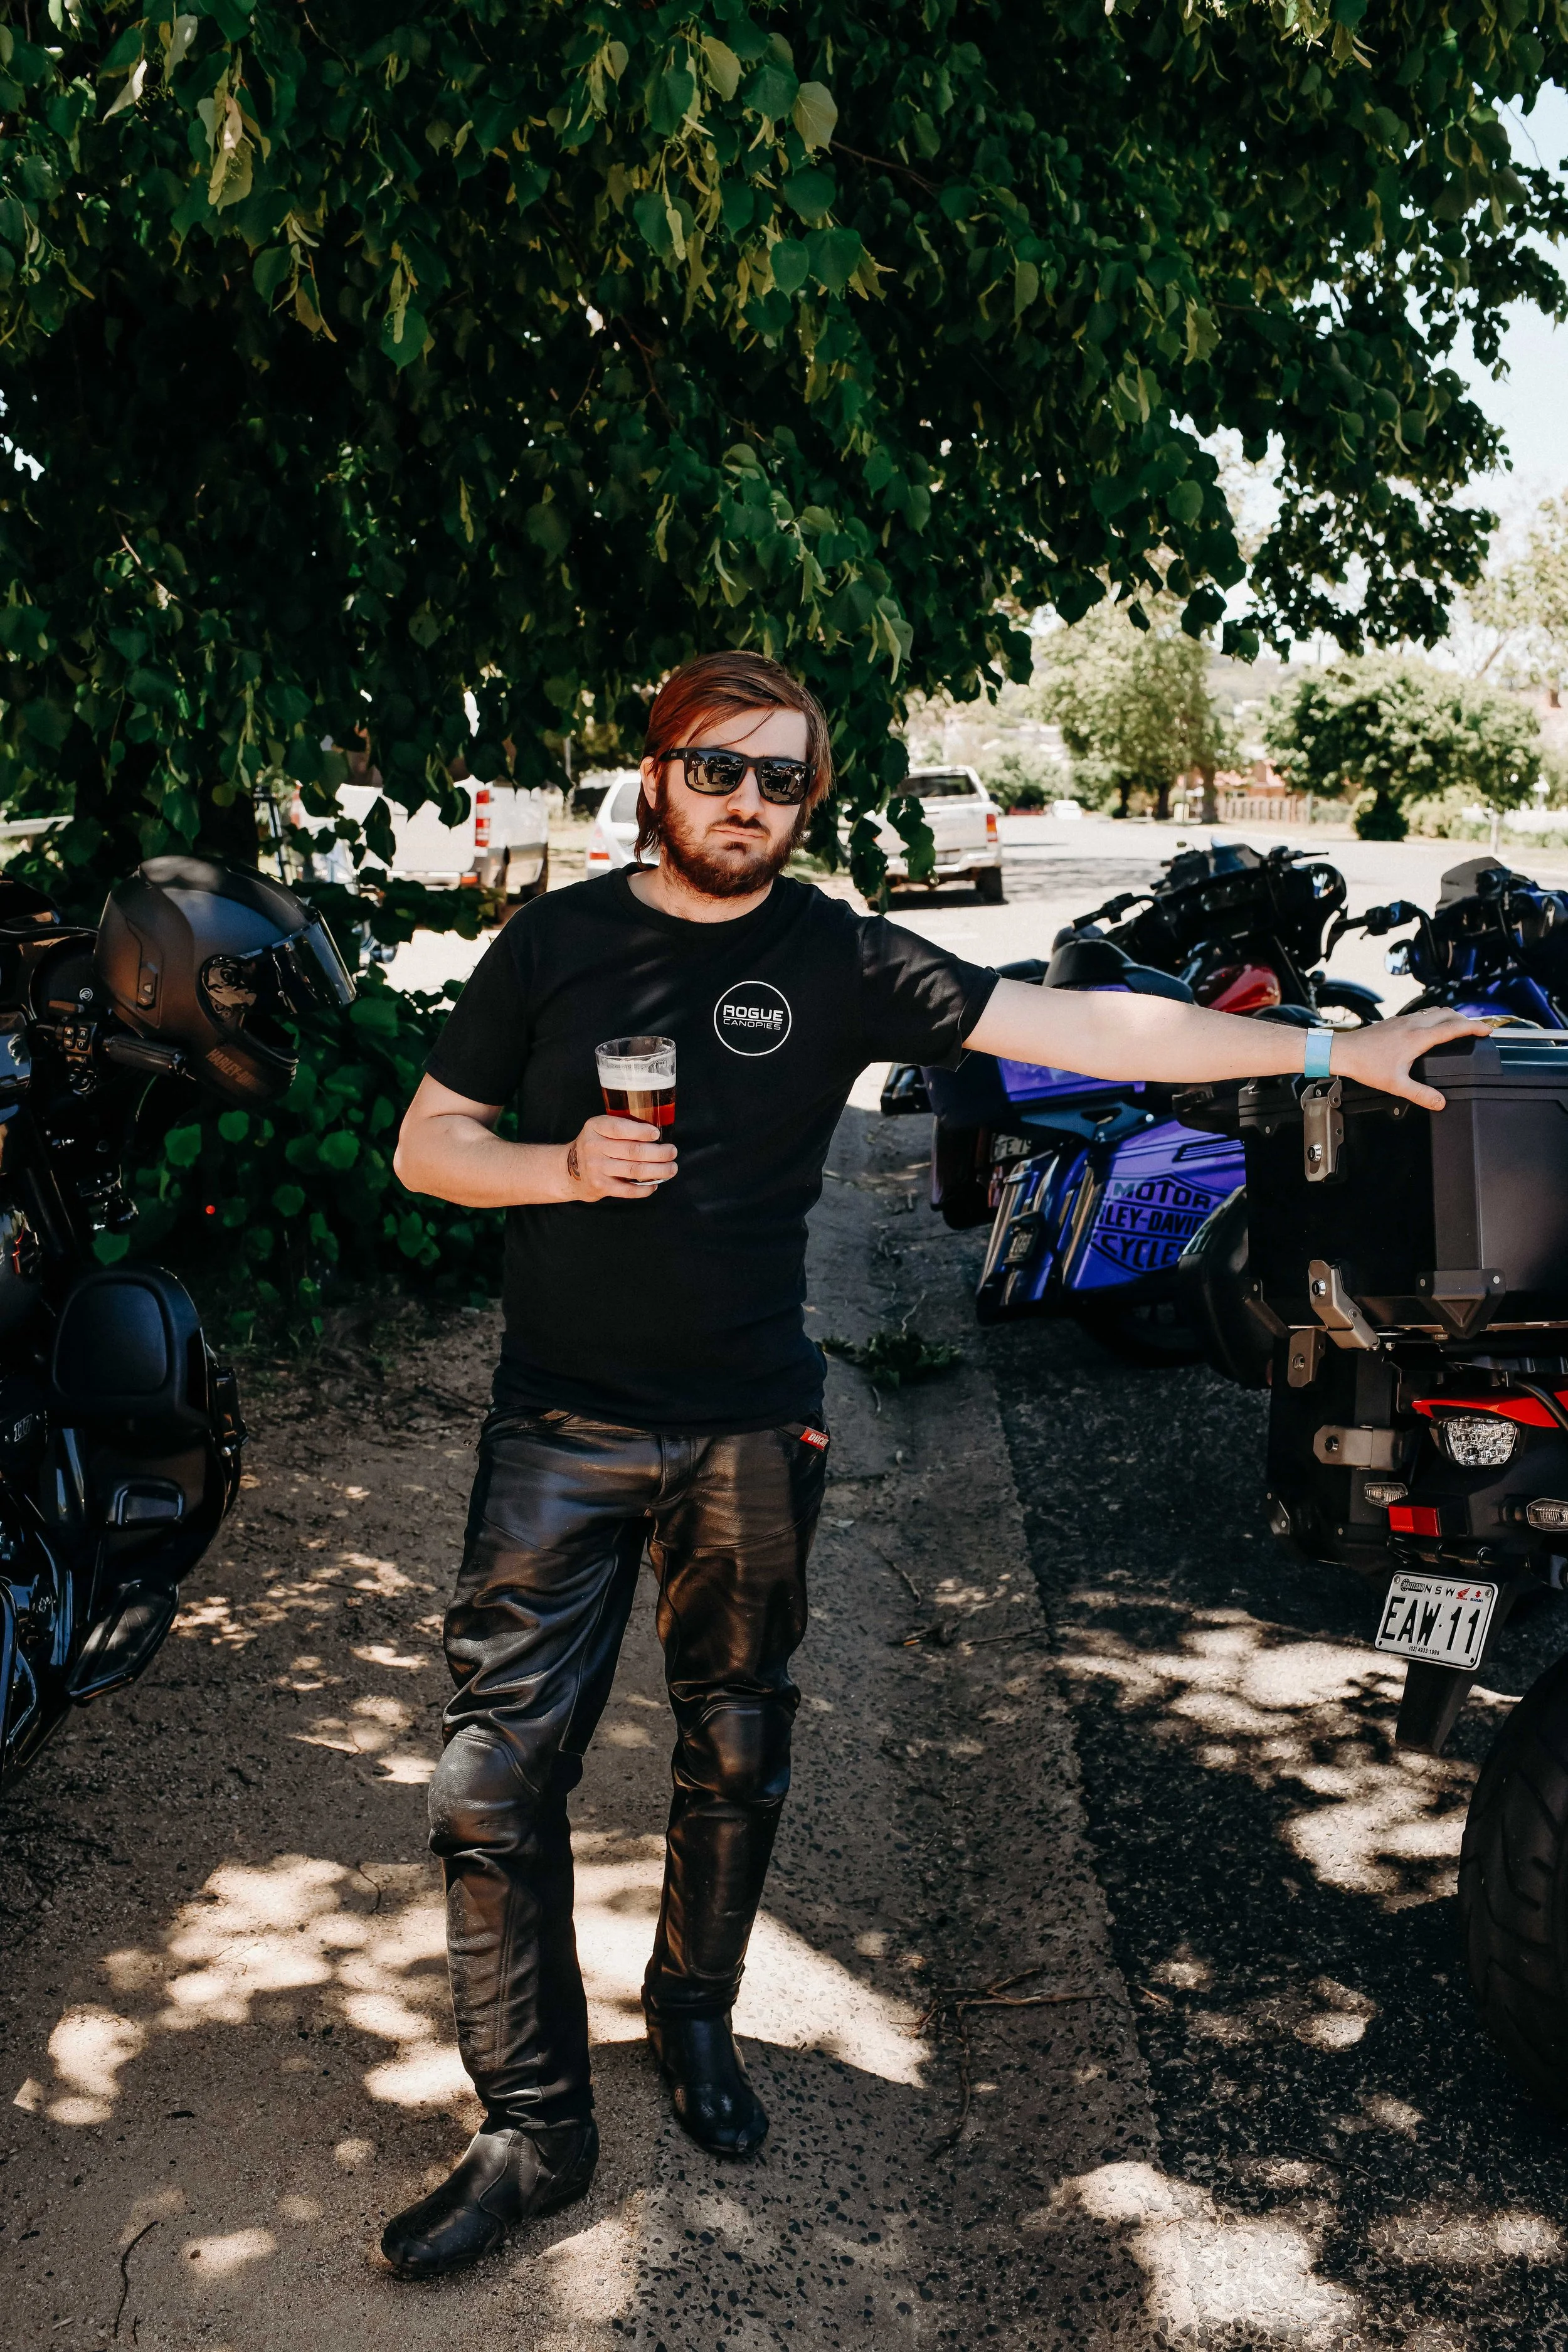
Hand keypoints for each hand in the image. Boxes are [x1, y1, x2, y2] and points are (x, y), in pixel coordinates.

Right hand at [564, 1114, 675, 1200]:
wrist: (568, 1170)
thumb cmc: (595, 1146)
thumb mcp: (600, 1130)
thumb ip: (622, 1128)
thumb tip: (657, 1135)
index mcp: (595, 1127)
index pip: (620, 1128)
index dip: (641, 1131)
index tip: (657, 1134)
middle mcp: (593, 1146)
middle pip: (633, 1151)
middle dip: (658, 1153)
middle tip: (672, 1152)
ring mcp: (596, 1168)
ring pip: (634, 1170)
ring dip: (658, 1170)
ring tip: (671, 1169)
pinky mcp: (600, 1186)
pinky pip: (628, 1190)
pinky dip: (644, 1188)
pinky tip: (655, 1185)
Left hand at [1330, 1007, 1499, 1111]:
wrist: (1343, 1051)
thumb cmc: (1366, 1065)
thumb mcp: (1396, 1084)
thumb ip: (1420, 1094)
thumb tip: (1440, 1103)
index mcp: (1417, 1038)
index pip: (1454, 1027)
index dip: (1474, 1028)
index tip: (1488, 1030)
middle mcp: (1413, 1024)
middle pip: (1448, 1014)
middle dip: (1466, 1020)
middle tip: (1477, 1030)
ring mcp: (1403, 1020)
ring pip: (1434, 1011)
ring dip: (1451, 1016)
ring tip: (1460, 1027)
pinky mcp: (1395, 1021)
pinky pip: (1422, 1014)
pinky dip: (1436, 1017)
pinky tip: (1432, 1028)